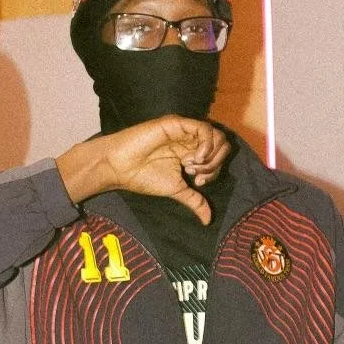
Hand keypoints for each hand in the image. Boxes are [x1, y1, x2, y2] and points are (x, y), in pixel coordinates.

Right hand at [56, 117, 229, 223]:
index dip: (214, 171)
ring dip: (210, 155)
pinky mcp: (176, 123)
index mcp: (191, 152)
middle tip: (196, 174)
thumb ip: (194, 201)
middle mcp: (190, 139)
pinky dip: (206, 144)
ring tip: (192, 166)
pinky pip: (203, 128)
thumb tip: (208, 220)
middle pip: (222, 144)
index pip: (218, 156)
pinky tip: (194, 158)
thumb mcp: (176, 190)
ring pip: (216, 135)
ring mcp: (184, 130)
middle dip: (215, 163)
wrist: (121, 167)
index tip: (197, 182)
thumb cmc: (143, 176)